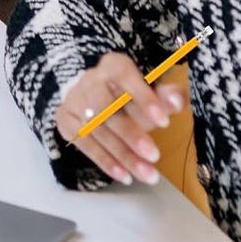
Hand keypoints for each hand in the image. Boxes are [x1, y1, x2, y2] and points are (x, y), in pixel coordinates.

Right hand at [52, 50, 181, 185]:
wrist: (95, 96)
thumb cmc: (131, 96)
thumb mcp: (153, 92)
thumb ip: (168, 96)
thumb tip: (176, 100)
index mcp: (112, 66)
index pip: (124, 76)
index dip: (143, 98)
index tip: (164, 122)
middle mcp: (89, 80)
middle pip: (105, 108)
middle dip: (131, 133)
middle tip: (154, 156)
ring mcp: (73, 100)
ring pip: (95, 129)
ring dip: (122, 155)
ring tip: (147, 175)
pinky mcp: (65, 120)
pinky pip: (83, 143)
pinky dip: (105, 161)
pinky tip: (124, 175)